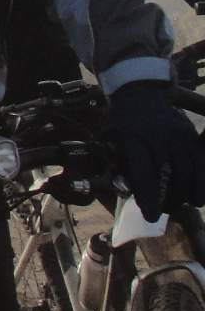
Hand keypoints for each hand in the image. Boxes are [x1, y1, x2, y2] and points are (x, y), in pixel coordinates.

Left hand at [107, 80, 204, 220]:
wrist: (140, 94)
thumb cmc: (123, 124)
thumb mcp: (113, 140)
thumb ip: (121, 165)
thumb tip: (130, 194)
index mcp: (133, 137)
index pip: (143, 172)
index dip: (148, 196)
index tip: (150, 215)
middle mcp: (157, 136)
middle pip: (168, 174)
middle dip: (167, 199)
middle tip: (162, 212)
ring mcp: (177, 134)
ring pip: (187, 170)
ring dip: (184, 194)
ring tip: (178, 206)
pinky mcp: (190, 135)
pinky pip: (200, 163)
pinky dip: (200, 183)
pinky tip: (197, 199)